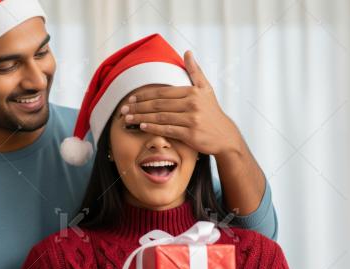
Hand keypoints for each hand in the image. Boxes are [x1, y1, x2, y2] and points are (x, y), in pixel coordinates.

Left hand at [120, 50, 242, 156]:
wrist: (224, 135)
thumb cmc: (212, 111)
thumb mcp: (206, 89)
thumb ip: (195, 71)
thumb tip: (187, 52)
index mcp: (192, 92)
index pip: (163, 92)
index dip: (145, 95)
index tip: (131, 98)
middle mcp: (192, 104)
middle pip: (159, 104)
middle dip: (139, 106)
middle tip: (124, 109)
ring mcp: (191, 119)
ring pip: (161, 117)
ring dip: (141, 118)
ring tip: (128, 118)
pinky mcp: (191, 134)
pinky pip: (167, 129)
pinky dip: (153, 128)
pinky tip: (142, 127)